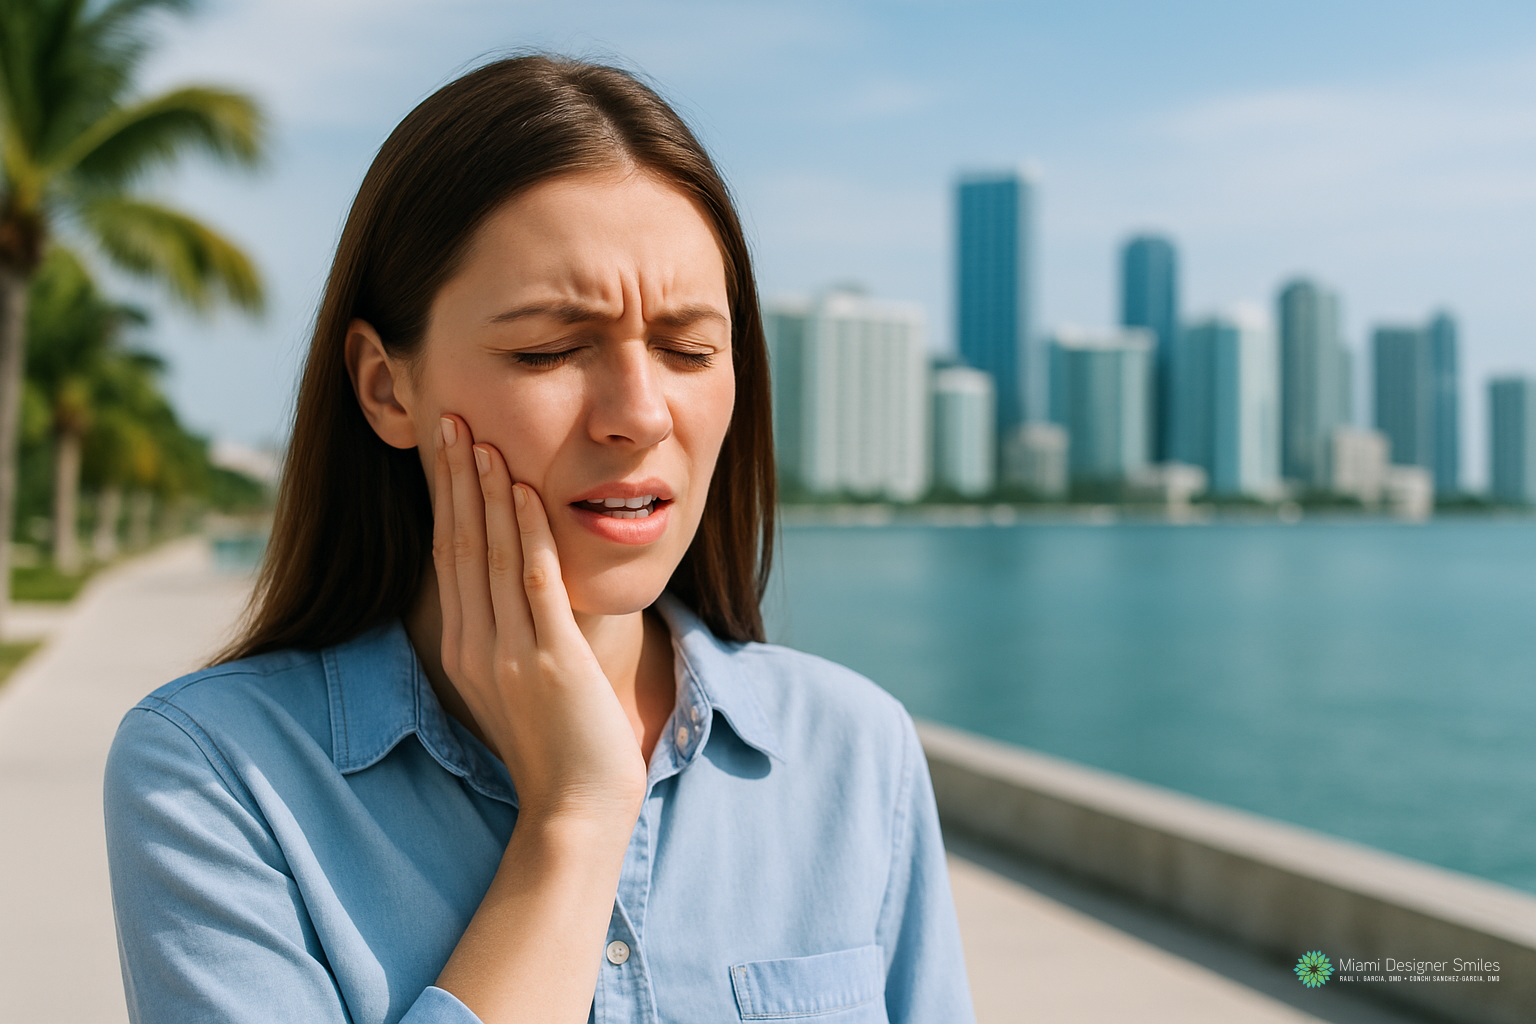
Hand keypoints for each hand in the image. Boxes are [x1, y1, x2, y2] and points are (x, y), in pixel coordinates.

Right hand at [432, 414, 646, 827]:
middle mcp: (474, 646)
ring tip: (478, 437)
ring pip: (488, 556)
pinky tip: (524, 490)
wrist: (575, 809)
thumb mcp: (517, 685)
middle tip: (448, 420)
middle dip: (452, 480)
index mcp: (462, 650)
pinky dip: (526, 532)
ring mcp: (509, 653)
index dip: (444, 501)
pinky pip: (533, 583)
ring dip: (484, 492)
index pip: (447, 558)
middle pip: (456, 545)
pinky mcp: (550, 661)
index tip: (443, 450)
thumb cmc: (557, 747)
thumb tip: (512, 591)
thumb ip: (508, 637)